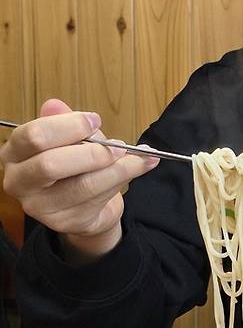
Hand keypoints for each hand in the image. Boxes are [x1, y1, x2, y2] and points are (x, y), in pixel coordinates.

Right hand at [0, 98, 158, 260]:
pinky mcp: (64, 222)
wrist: (86, 205)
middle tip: (118, 145)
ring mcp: (39, 206)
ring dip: (117, 168)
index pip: (33, 136)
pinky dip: (124, 180)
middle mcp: (19, 181)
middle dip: (92, 152)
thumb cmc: (75, 165)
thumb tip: (54, 105)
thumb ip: (65, 122)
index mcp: (15, 152)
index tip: (95, 120)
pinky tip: (141, 167)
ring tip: (138, 157)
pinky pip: (98, 199)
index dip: (68, 126)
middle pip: (51, 164)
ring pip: (83, 185)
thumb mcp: (72, 138)